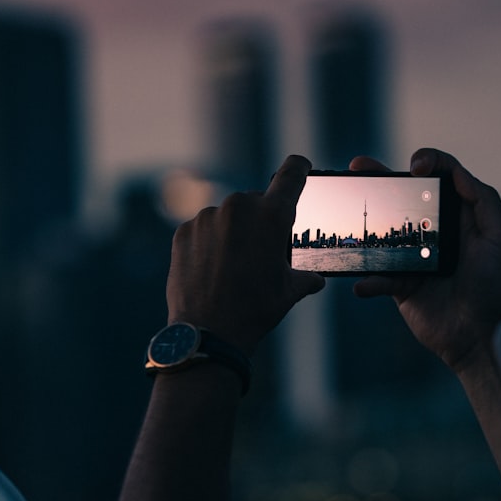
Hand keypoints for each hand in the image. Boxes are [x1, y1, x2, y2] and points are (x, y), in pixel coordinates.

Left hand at [166, 155, 325, 354]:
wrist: (208, 332)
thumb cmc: (255, 310)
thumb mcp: (290, 291)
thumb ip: (306, 277)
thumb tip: (316, 279)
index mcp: (272, 215)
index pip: (292, 173)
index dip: (299, 168)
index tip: (300, 167)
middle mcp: (239, 206)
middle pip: (256, 201)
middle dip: (260, 220)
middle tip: (259, 253)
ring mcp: (208, 217)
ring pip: (228, 216)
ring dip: (233, 232)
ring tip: (232, 267)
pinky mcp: (184, 230)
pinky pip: (203, 229)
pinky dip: (209, 243)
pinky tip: (212, 268)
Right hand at [352, 148, 500, 371]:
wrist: (482, 337)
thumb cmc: (497, 287)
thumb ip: (484, 201)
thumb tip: (457, 172)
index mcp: (461, 218)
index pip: (442, 179)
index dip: (430, 163)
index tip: (416, 166)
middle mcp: (435, 234)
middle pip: (404, 198)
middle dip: (381, 179)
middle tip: (358, 166)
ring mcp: (415, 259)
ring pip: (384, 232)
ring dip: (363, 220)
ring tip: (343, 204)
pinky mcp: (402, 286)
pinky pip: (378, 277)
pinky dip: (368, 280)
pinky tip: (362, 283)